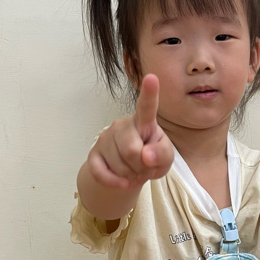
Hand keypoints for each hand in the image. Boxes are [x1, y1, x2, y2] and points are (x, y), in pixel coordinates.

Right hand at [86, 74, 173, 189]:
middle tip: (143, 167)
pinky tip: (123, 182)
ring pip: (119, 166)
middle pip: (132, 151)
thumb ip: (163, 154)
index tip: (152, 77)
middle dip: (141, 167)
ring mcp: (105, 139)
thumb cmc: (151, 158)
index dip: (150, 93)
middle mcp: (122, 125)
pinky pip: (102, 173)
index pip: (147, 107)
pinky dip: (115, 182)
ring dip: (131, 176)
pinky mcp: (93, 155)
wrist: (127, 172)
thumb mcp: (165, 158)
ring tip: (133, 171)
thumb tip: (146, 156)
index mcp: (143, 121)